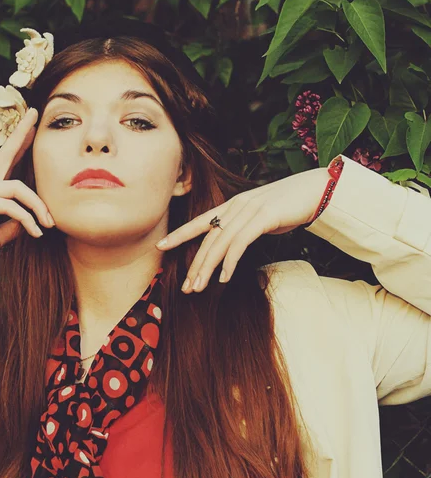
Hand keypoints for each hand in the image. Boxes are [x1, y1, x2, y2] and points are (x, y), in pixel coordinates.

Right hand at [0, 108, 54, 268]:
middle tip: (36, 113)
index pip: (7, 162)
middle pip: (5, 153)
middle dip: (21, 133)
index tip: (32, 126)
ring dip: (37, 206)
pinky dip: (26, 218)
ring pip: (16, 187)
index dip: (20, 143)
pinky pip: (8, 205)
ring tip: (49, 225)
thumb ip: (14, 225)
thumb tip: (30, 220)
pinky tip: (35, 232)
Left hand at [155, 167, 330, 292]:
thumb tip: (233, 244)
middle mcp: (236, 207)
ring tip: (198, 288)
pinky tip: (225, 278)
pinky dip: (230, 262)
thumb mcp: (260, 216)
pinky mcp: (263, 217)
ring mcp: (248, 211)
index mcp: (232, 205)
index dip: (179, 234)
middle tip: (185, 287)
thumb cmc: (289, 205)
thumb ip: (245, 227)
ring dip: (207, 268)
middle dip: (195, 264)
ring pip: (220, 243)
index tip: (161, 245)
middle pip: (207, 238)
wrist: (316, 190)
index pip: (199, 222)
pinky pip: (240, 243)